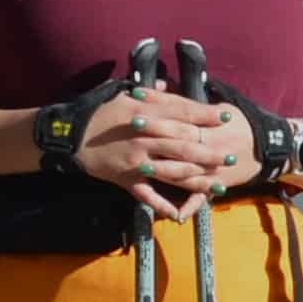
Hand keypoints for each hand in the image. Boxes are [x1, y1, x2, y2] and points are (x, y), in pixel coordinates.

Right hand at [79, 78, 245, 209]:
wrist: (70, 136)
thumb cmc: (98, 112)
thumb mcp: (122, 94)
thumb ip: (149, 93)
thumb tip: (168, 85)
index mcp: (145, 113)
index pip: (182, 113)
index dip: (206, 115)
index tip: (226, 116)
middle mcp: (145, 137)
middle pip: (185, 145)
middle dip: (211, 152)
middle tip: (232, 156)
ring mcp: (137, 160)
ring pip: (174, 171)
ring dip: (198, 180)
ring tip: (219, 184)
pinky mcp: (127, 179)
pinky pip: (147, 196)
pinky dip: (163, 207)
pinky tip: (180, 216)